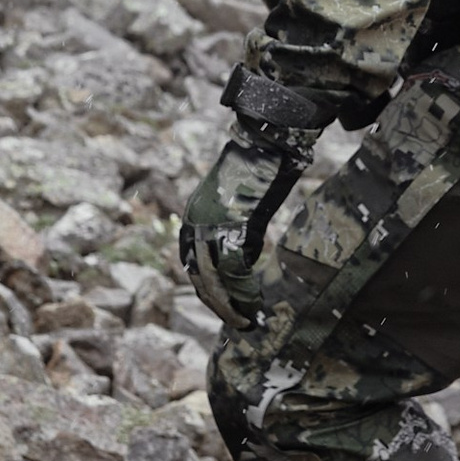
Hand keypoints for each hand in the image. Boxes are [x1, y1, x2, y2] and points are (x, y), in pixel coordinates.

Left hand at [178, 133, 306, 320]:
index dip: (210, 292)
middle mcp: (197, 223)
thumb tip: (244, 261)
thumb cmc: (260, 165)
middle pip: (200, 277)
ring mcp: (213, 224)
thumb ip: (236, 229)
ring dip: (231, 305)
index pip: (194, 266)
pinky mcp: (232, 224)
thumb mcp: (239, 202)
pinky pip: (234, 269)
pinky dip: (244, 291)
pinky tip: (254, 303)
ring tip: (246, 321)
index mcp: (194, 217)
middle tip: (237, 324)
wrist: (266, 136)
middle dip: (219, 305)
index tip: (225, 309)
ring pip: (215, 279)